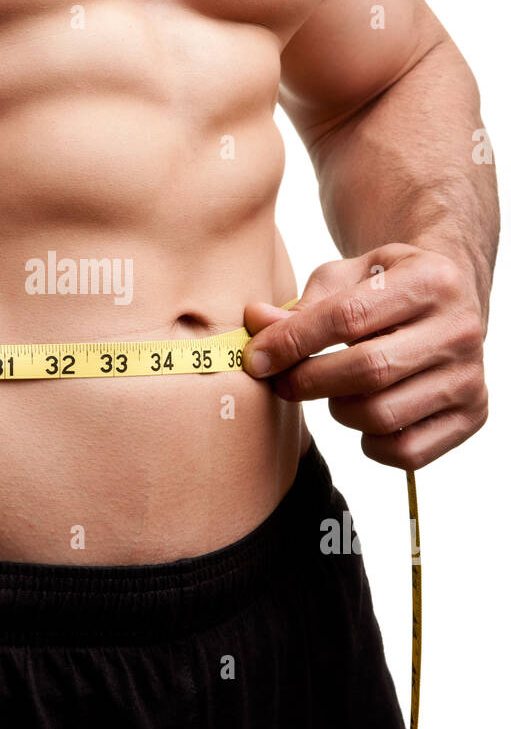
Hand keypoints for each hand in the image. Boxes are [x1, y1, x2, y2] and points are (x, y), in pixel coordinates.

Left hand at [243, 244, 487, 469]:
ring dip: (339, 409)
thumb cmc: (387, 287)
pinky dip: (371, 442)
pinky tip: (366, 413)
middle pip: (368, 370)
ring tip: (334, 390)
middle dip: (308, 381)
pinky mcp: (473, 415)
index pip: (347, 316)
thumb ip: (300, 305)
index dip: (293, 341)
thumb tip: (255, 325)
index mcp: (430, 279)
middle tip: (281, 382)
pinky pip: (406, 451)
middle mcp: (460, 329)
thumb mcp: (346, 277)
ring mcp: (470, 376)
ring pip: (382, 415)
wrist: (449, 300)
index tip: (257, 358)